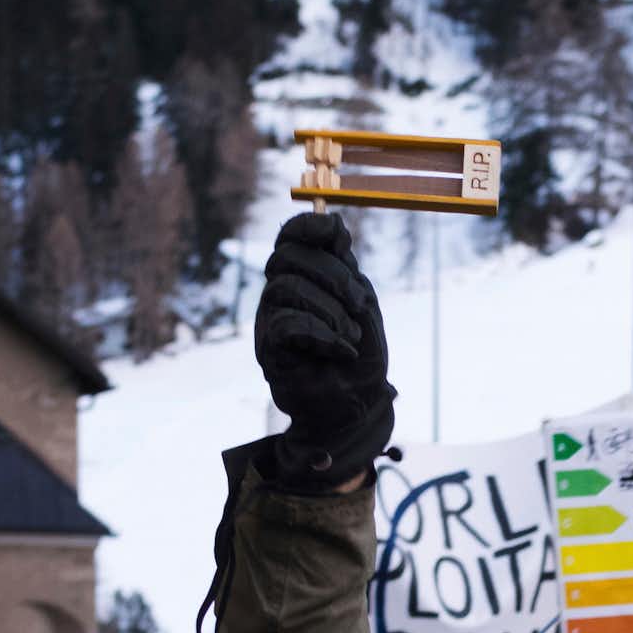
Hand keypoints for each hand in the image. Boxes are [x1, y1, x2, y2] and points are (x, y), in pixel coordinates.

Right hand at [254, 212, 395, 488]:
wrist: (356, 410)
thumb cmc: (361, 361)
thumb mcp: (364, 307)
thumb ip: (347, 267)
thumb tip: (334, 222)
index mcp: (306, 278)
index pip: (291, 235)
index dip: (308, 226)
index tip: (338, 236)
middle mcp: (282, 293)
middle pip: (287, 255)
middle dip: (332, 275)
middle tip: (359, 306)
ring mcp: (271, 319)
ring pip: (284, 286)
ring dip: (328, 310)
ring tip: (351, 339)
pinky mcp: (267, 349)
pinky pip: (285, 323)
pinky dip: (320, 334)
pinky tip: (340, 350)